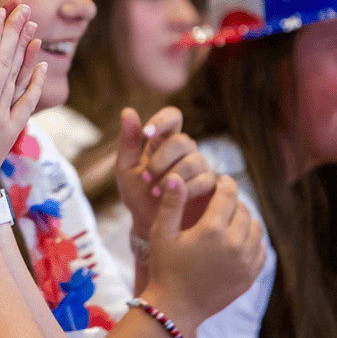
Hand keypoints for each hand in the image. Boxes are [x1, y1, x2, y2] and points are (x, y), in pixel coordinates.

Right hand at [0, 0, 45, 208]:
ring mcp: (3, 118)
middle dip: (14, 30)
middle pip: (5, 59)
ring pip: (18, 76)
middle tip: (23, 6)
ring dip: (26, 49)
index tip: (2, 10)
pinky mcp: (12, 131)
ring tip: (33, 25)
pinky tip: (42, 64)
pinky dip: (37, 81)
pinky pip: (29, 101)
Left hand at [116, 107, 215, 238]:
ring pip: (195, 160)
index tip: (147, 133)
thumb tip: (128, 110)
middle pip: (183, 140)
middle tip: (146, 176)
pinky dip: (186, 189)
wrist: (150, 227)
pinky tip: (172, 199)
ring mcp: (200, 168)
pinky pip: (205, 180)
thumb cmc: (137, 195)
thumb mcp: (125, 169)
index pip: (173, 116)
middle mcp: (185, 151)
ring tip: (155, 192)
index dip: (163, 120)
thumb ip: (128, 142)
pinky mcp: (211, 187)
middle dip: (162, 158)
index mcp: (165, 141)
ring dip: (172, 176)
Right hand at [144, 173, 265, 328]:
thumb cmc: (164, 267)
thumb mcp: (162, 232)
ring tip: (231, 218)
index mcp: (211, 230)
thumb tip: (176, 177)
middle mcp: (233, 245)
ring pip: (256, 228)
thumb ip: (172, 203)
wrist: (175, 308)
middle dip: (233, 201)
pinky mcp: (249, 277)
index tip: (221, 180)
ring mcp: (244, 263)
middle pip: (243, 209)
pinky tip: (239, 238)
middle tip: (222, 200)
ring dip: (245, 219)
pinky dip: (253, 240)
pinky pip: (260, 250)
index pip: (228, 194)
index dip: (225, 183)